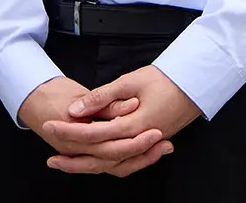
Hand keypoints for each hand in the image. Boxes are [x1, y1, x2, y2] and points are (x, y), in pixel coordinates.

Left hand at [42, 66, 198, 176]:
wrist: (195, 84)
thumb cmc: (165, 79)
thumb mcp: (130, 81)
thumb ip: (102, 97)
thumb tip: (76, 109)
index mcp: (133, 126)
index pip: (94, 134)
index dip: (70, 131)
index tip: (50, 125)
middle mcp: (139, 141)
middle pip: (100, 157)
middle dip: (73, 158)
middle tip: (50, 158)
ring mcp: (145, 146)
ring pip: (112, 165)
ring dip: (87, 166)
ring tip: (65, 165)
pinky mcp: (148, 145)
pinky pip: (124, 162)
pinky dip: (105, 164)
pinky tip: (92, 161)